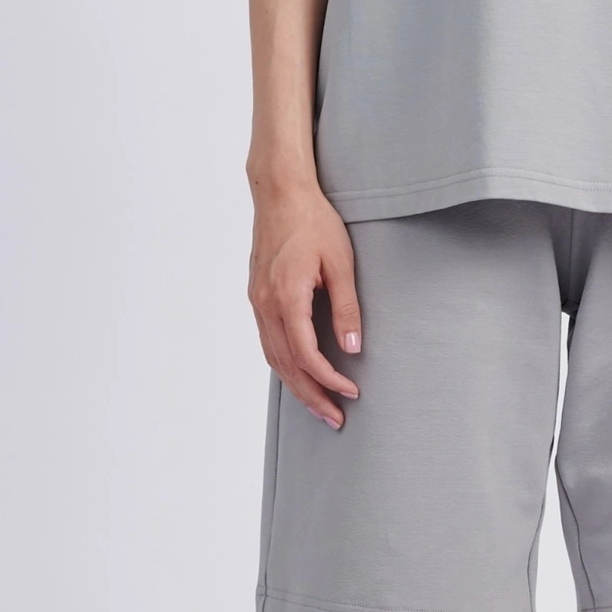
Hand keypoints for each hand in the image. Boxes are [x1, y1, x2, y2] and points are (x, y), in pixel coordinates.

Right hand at [247, 174, 362, 429]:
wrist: (281, 193)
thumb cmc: (314, 221)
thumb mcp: (341, 261)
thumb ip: (347, 307)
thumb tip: (354, 348)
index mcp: (287, 297)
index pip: (306, 354)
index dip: (328, 379)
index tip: (351, 392)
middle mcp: (265, 305)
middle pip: (286, 365)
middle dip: (311, 396)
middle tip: (335, 418)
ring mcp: (257, 301)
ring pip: (273, 357)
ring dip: (296, 385)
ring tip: (319, 406)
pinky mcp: (257, 296)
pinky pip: (267, 341)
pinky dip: (283, 364)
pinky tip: (299, 373)